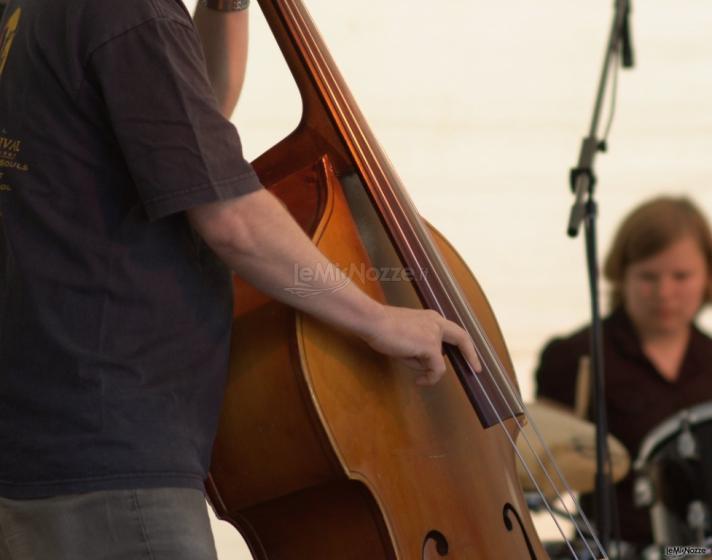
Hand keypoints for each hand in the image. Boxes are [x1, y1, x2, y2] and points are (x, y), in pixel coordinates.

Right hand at [361, 306, 481, 385]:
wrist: (373, 321)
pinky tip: (419, 381)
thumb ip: (419, 347)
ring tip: (403, 359)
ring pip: (439, 360)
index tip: (469, 356)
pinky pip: (436, 369)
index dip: (464, 344)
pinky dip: (429, 378)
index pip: (454, 330)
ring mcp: (435, 335)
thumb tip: (424, 363)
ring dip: (425, 366)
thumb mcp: (405, 337)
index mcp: (431, 318)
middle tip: (476, 369)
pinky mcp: (430, 346)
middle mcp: (437, 323)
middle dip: (471, 355)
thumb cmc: (382, 328)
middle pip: (462, 338)